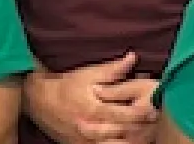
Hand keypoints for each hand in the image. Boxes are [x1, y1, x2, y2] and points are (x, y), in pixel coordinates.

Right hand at [27, 53, 158, 143]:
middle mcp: (91, 129)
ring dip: (131, 141)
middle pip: (123, 133)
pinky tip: (128, 141)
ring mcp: (86, 141)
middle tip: (155, 122)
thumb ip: (112, 70)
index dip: (142, 113)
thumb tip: (132, 58)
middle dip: (141, 128)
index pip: (124, 114)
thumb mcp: (87, 74)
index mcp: (94, 109)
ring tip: (145, 134)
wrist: (38, 102)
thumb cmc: (65, 86)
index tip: (155, 109)